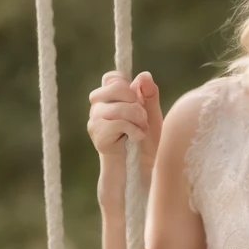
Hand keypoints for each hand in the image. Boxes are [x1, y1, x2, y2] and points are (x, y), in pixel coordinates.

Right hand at [88, 70, 162, 188]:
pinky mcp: (98, 137)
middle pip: (114, 87)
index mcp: (111, 100)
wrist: (144, 173)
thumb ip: (149, 95)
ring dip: (136, 117)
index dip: (126, 84)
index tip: (138, 99)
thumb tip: (144, 75)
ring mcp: (95, 122)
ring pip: (116, 107)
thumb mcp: (153, 116)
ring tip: (143, 130)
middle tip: (143, 118)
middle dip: (135, 101)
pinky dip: (133, 130)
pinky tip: (137, 138)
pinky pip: (116, 123)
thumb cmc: (148, 144)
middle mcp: (99, 108)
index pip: (112, 78)